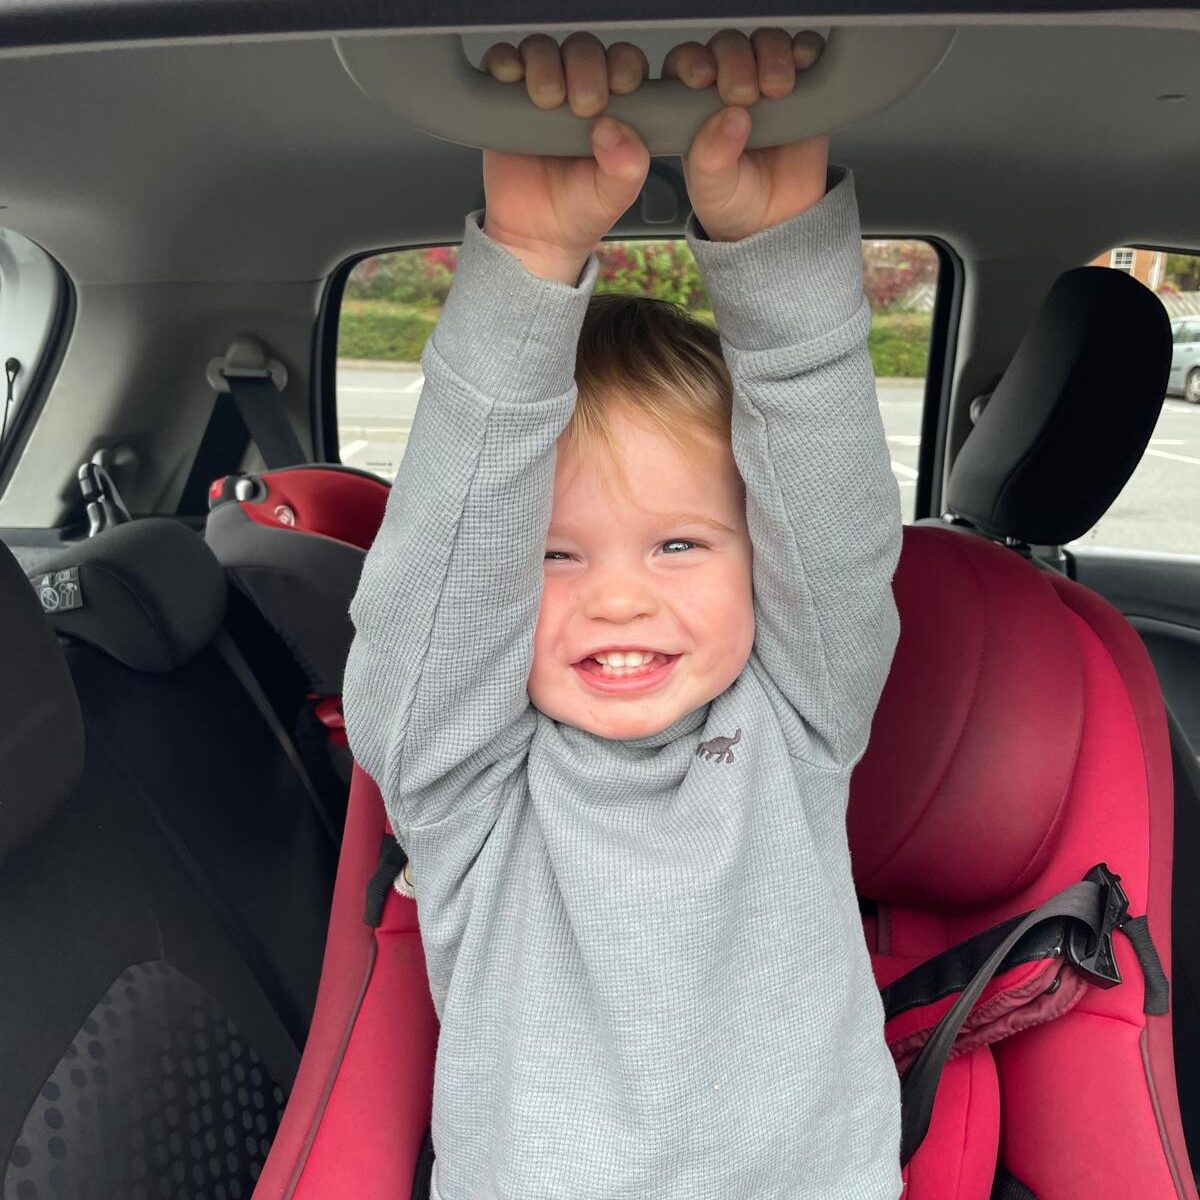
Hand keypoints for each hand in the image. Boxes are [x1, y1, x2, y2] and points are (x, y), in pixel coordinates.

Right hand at [479, 33, 650, 283]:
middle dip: (586, 67)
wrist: (533, 237)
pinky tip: (513, 83)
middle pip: (583, 48)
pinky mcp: (504, 97)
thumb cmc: (578, 211)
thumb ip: (627, 167)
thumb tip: (612, 130)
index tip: (622, 88)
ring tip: (547, 101)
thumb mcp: (614, 196)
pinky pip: (501, 62)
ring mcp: (540, 90)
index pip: (624, 63)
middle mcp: (578, 90)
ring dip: (546, 64)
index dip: (624, 66)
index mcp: (615, 107)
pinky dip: (505, 63)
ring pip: (543, 49)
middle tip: (584, 104)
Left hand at [665, 29, 829, 240]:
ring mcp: (765, 82)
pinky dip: (806, 51)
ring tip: (777, 90)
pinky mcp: (803, 84)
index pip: (686, 64)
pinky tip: (804, 69)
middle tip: (745, 94)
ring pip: (766, 42)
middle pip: (728, 45)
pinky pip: (806, 51)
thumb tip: (731, 118)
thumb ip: (712, 157)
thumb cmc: (735, 203)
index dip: (692, 62)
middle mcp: (728, 86)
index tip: (703, 79)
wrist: (780, 223)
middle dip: (736, 60)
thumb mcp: (712, 189)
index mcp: (694, 106)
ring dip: (772, 55)